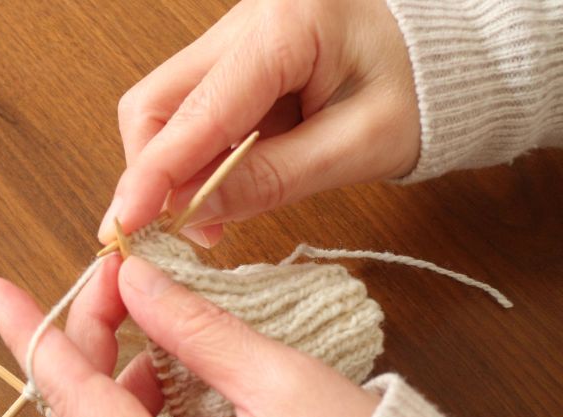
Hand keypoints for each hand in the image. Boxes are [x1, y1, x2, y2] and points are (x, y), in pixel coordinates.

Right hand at [101, 0, 418, 247]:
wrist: (457, 58)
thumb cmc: (427, 90)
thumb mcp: (360, 145)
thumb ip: (272, 179)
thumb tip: (193, 215)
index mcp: (285, 25)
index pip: (195, 111)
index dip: (151, 174)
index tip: (123, 224)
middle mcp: (246, 21)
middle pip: (154, 101)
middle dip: (151, 171)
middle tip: (178, 230)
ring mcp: (235, 38)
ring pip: (164, 108)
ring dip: (172, 169)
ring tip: (209, 218)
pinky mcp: (236, 61)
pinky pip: (191, 113)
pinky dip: (194, 159)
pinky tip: (222, 191)